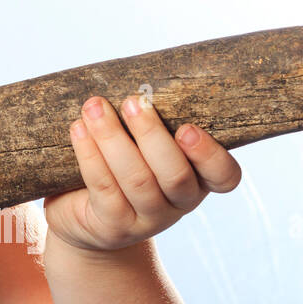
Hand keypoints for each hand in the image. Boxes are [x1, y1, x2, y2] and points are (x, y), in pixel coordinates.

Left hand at [43, 94, 242, 254]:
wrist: (84, 218)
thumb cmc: (117, 167)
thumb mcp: (140, 146)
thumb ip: (146, 123)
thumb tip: (133, 77)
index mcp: (197, 180)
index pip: (224, 176)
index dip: (209, 154)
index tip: (187, 127)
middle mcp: (178, 203)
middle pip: (175, 175)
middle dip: (151, 134)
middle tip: (132, 101)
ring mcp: (147, 219)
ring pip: (137, 179)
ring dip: (113, 138)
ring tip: (95, 107)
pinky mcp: (113, 226)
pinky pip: (103, 187)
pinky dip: (90, 155)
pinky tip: (78, 129)